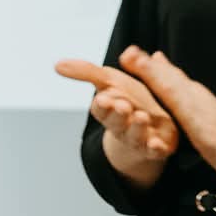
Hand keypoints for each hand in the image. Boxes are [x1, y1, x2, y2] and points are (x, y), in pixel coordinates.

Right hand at [54, 55, 179, 163]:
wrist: (150, 124)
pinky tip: (157, 144)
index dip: (102, 105)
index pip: (100, 108)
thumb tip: (57, 64)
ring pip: (135, 136)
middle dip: (118, 114)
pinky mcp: (158, 147)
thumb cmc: (128, 100)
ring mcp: (139, 138)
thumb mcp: (109, 81)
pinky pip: (156, 151)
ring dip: (137, 128)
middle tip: (122, 106)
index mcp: (109, 109)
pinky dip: (156, 148)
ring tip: (141, 116)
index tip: (103, 98)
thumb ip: (86, 72)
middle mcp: (122, 125)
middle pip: (116, 122)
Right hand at [118, 46, 215, 184]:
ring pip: (173, 86)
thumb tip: (148, 56)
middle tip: (128, 59)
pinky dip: (168, 94)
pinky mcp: (203, 121)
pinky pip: (179, 101)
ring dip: (157, 78)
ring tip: (144, 70)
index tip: (124, 55)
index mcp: (187, 90)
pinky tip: (167, 99)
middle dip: (147, 67)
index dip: (142, 62)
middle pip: (166, 75)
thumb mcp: (190, 111)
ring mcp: (199, 107)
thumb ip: (168, 85)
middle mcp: (192, 94)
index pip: (159, 70)